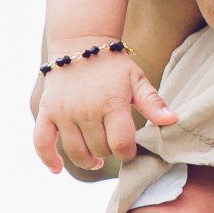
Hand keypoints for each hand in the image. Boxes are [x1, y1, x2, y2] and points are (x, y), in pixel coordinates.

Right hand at [34, 50, 177, 176]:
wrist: (81, 44)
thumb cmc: (113, 65)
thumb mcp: (137, 79)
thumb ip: (153, 102)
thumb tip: (172, 120)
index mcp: (111, 103)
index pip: (120, 143)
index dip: (127, 153)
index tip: (130, 149)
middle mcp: (86, 110)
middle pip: (99, 148)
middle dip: (109, 151)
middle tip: (114, 144)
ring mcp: (64, 112)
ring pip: (75, 151)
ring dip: (87, 160)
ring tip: (96, 159)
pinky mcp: (46, 112)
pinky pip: (41, 142)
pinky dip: (47, 159)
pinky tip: (57, 169)